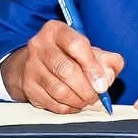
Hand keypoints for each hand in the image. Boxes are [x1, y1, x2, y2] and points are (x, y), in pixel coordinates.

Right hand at [0, 20, 123, 113]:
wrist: (38, 64)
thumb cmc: (68, 56)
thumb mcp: (90, 50)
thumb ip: (107, 60)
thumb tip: (108, 75)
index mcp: (57, 30)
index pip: (76, 45)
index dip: (92, 67)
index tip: (102, 84)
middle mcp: (40, 45)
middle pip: (66, 70)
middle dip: (86, 88)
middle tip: (96, 96)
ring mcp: (31, 66)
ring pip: (58, 90)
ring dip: (78, 100)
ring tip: (87, 100)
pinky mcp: (28, 86)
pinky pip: (51, 102)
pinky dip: (68, 107)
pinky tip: (74, 104)